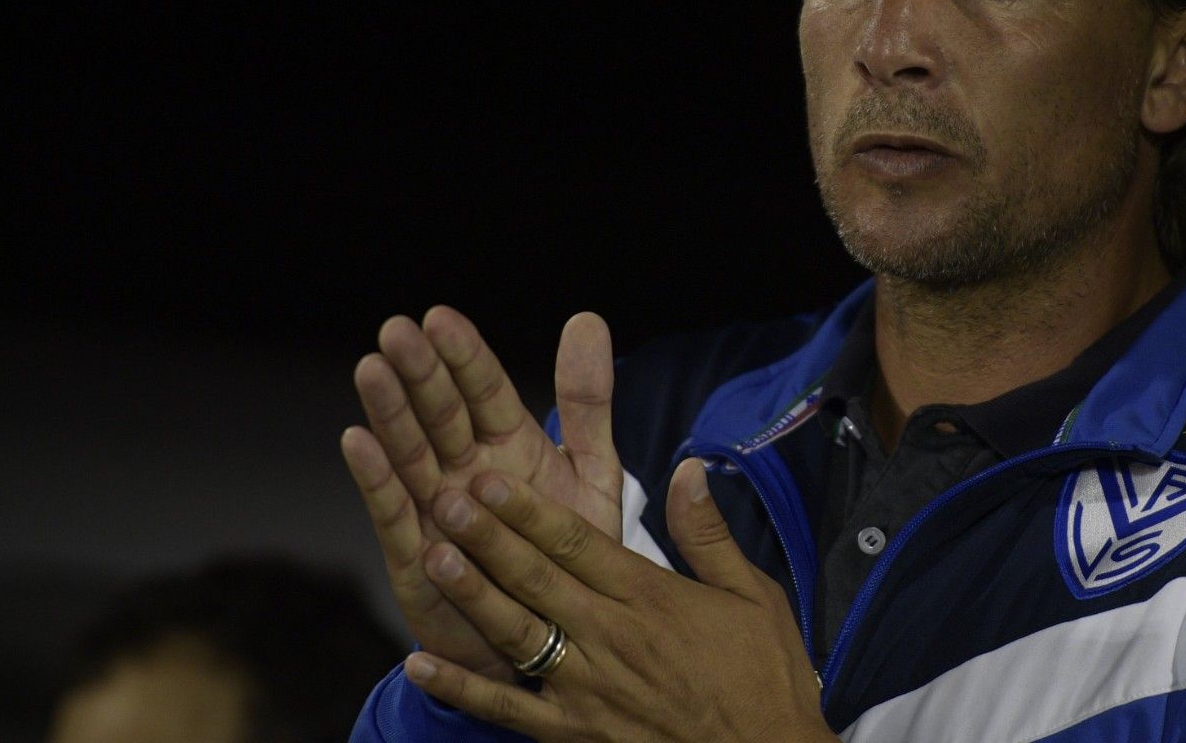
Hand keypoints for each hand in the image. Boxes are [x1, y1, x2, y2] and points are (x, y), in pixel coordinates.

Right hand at [340, 307, 622, 677]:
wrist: (552, 641)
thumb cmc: (569, 555)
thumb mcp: (592, 474)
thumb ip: (587, 402)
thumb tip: (586, 319)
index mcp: (508, 446)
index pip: (484, 390)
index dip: (464, 355)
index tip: (440, 317)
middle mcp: (464, 471)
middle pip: (440, 414)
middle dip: (420, 372)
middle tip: (396, 331)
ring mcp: (435, 510)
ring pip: (410, 453)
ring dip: (390, 414)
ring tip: (371, 370)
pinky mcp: (416, 557)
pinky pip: (395, 514)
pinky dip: (376, 478)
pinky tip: (357, 441)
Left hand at [403, 459, 834, 742]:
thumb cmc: (765, 679)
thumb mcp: (755, 595)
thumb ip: (709, 534)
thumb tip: (689, 468)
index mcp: (650, 596)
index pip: (576, 541)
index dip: (528, 508)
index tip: (488, 476)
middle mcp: (611, 637)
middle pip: (537, 577)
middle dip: (487, 535)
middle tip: (445, 497)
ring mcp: (587, 689)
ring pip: (516, 632)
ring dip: (472, 594)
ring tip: (432, 556)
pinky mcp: (574, 734)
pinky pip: (506, 709)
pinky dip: (461, 688)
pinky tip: (420, 663)